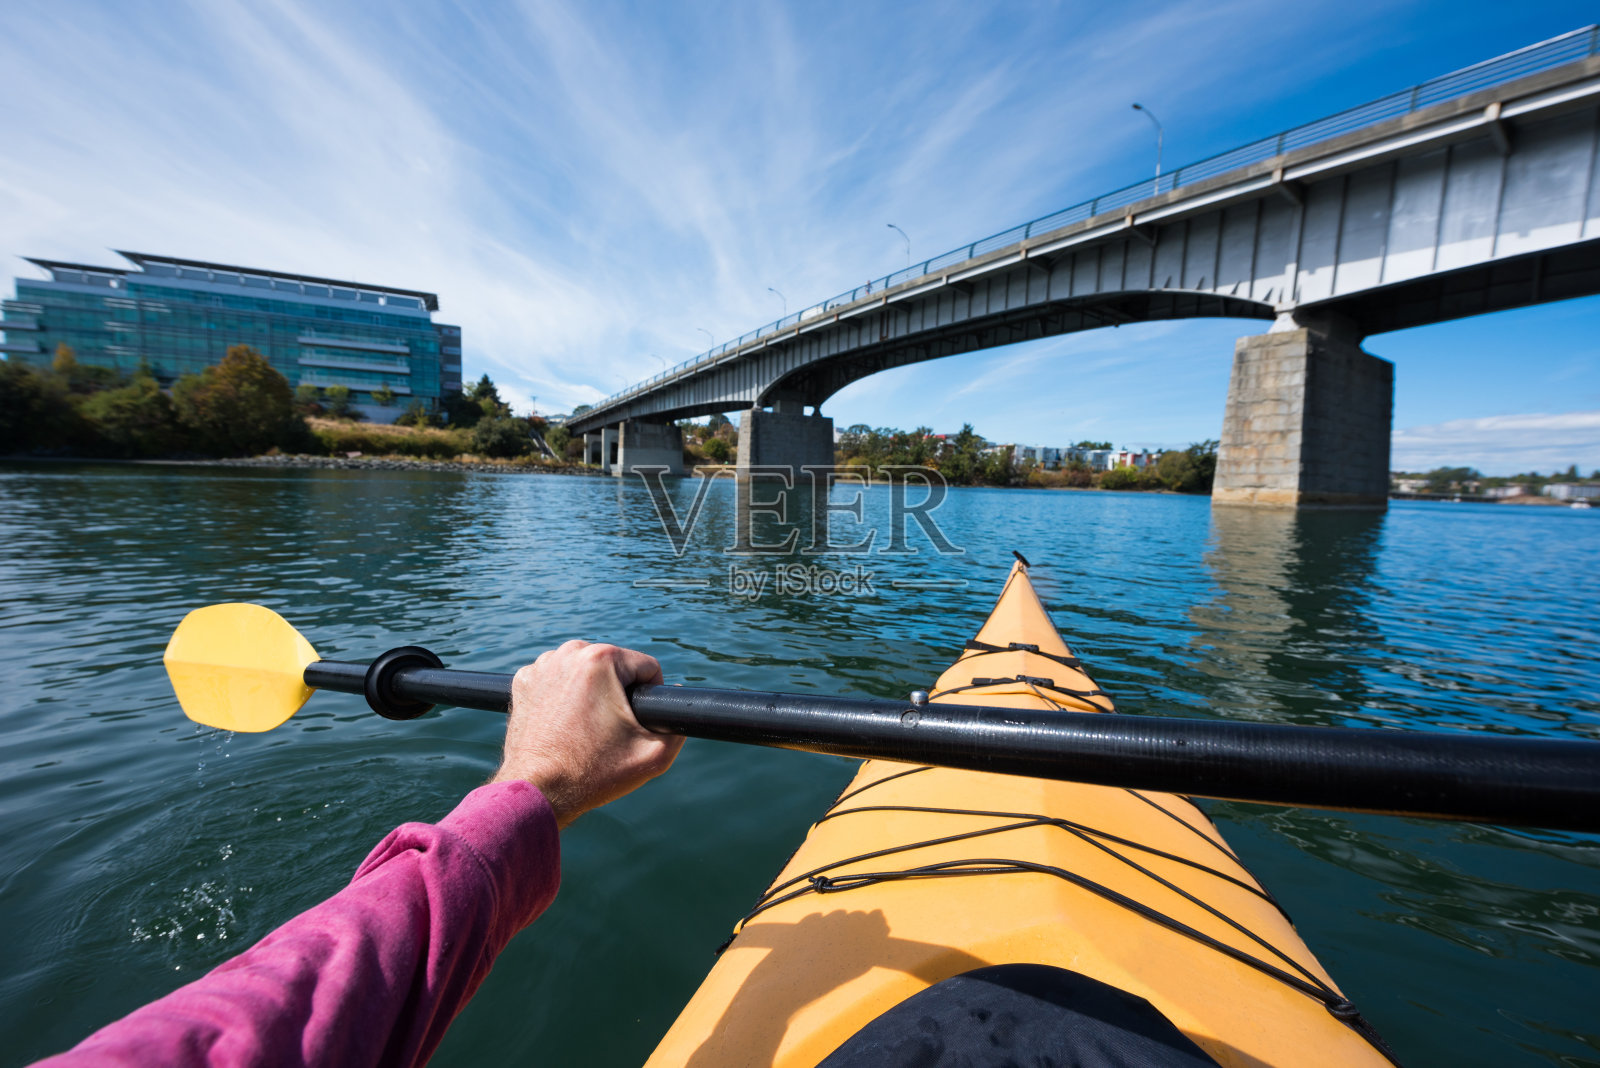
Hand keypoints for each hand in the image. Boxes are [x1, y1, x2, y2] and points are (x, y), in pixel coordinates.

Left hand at [490, 641, 682, 827]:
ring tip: (586, 728)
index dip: (650, 698)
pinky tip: (564, 724)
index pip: (647, 667)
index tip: (636, 724)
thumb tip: (679, 701)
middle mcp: (569, 652)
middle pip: (615, 667)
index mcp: (601, 658)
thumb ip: (680, 725)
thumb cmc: (594, 773)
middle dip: (618, 693)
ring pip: (586, 671)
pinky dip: (564, 696)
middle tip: (609, 730)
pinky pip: (558, 680)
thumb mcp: (654, 754)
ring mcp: (541, 666)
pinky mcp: (523, 682)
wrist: (538, 792)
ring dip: (592, 692)